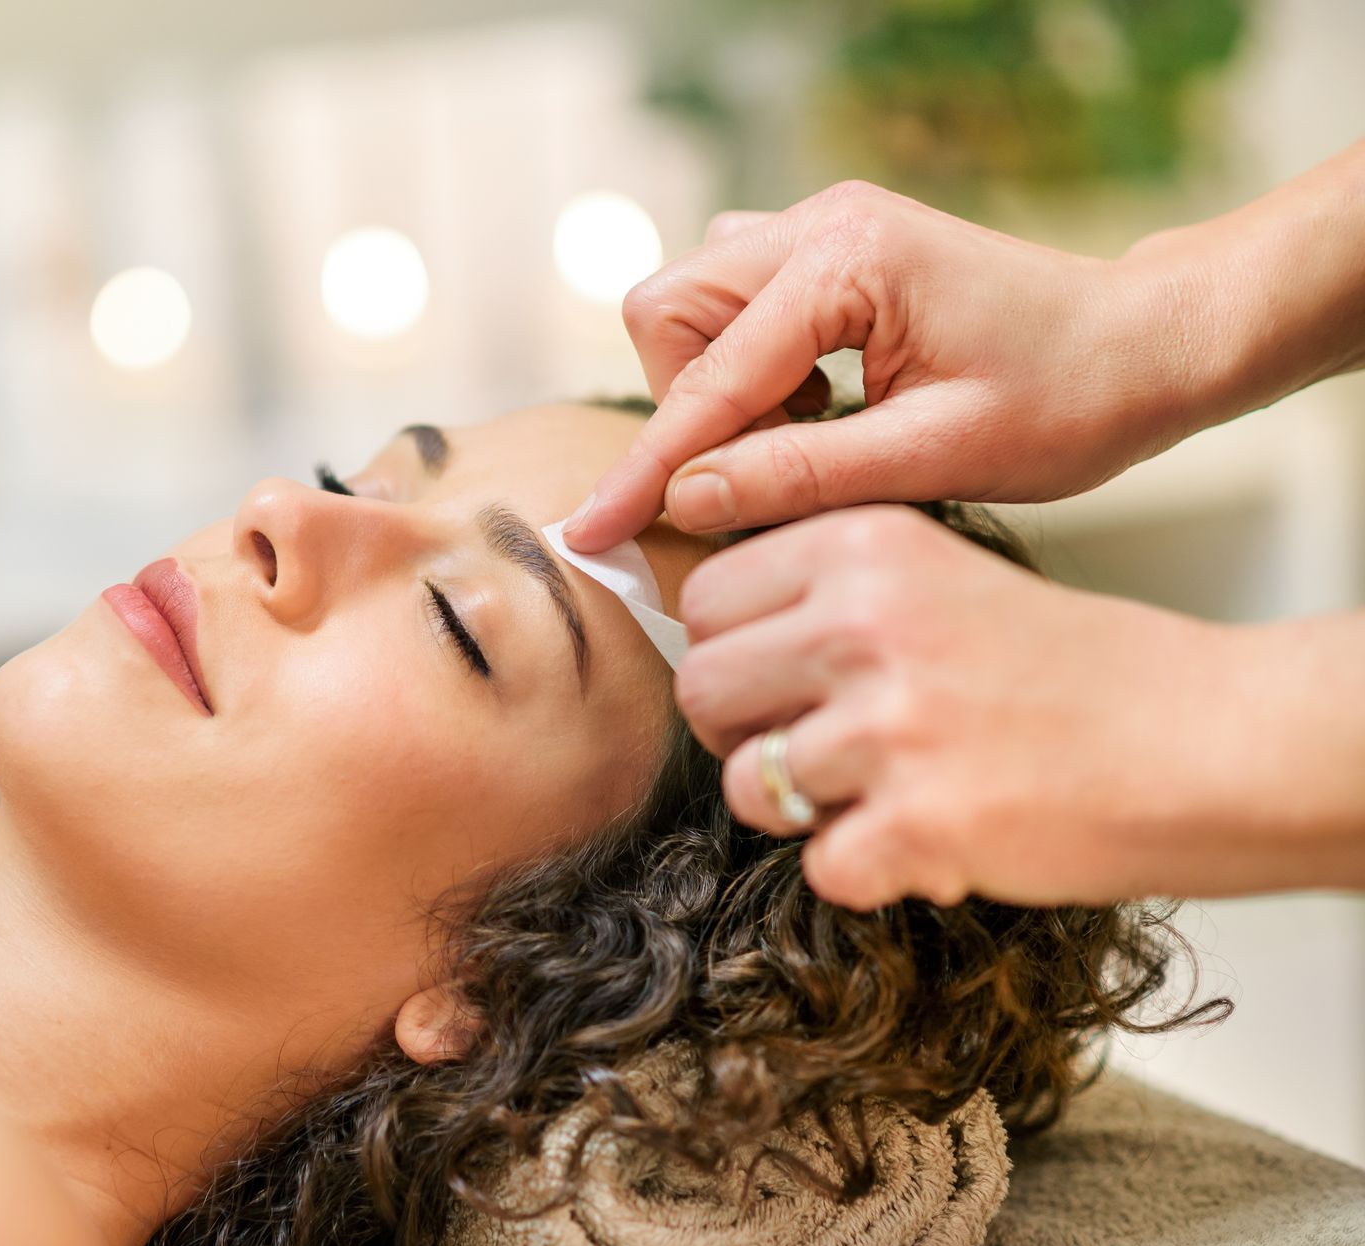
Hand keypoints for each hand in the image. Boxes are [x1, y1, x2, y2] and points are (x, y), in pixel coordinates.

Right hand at [564, 180, 1206, 552]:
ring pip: (691, 303)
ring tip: (805, 438)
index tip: (589, 533)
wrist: (1145, 343)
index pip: (709, 380)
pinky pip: (733, 304)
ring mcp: (821, 228)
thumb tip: (686, 500)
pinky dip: (746, 367)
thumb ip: (801, 476)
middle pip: (669, 310)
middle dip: (688, 405)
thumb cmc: (1068, 401)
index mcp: (848, 264)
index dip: (646, 468)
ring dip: (717, 386)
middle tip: (760, 470)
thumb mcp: (938, 460)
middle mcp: (820, 224)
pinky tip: (815, 407)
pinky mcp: (829, 250)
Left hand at [675, 505, 1268, 909]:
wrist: (1211, 742)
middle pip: (702, 689)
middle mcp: (865, 624)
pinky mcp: (920, 823)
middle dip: (747, 733)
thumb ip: (828, 595)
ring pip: (748, 785)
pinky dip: (868, 872)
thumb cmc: (1079, 669)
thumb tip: (706, 637)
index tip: (779, 679)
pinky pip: (820, 866)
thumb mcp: (942, 578)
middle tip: (823, 750)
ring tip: (889, 792)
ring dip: (807, 808)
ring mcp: (890, 726)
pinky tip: (933, 838)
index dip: (730, 651)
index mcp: (864, 547)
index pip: (704, 599)